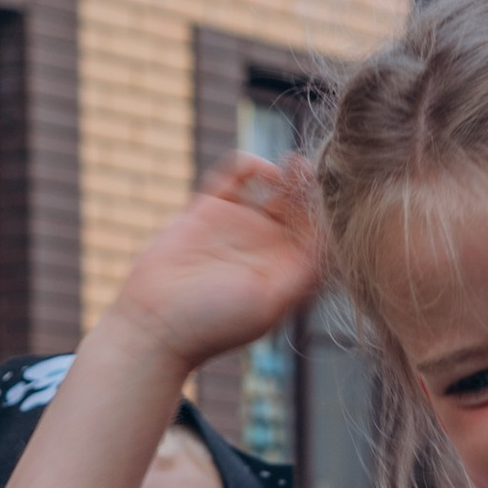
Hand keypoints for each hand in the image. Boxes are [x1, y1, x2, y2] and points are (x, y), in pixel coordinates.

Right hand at [110, 153, 324, 365]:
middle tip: (314, 173)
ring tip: (293, 165)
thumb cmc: (214, 323)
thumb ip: (303, 274)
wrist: (156, 320)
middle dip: (310, 189)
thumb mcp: (270, 304)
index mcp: (286, 271)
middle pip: (301, 207)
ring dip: (288, 174)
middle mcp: (265, 247)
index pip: (320, 234)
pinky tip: (259, 170)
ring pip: (274, 188)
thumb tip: (329, 240)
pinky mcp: (208, 209)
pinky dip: (249, 165)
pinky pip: (235, 176)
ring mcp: (238, 226)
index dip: (328, 215)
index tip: (332, 199)